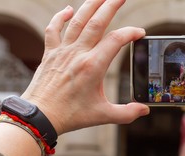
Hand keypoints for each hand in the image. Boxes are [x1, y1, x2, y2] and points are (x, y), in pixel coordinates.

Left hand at [21, 0, 149, 134]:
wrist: (40, 115)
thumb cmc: (71, 115)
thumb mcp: (103, 116)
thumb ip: (127, 113)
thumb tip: (144, 109)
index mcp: (93, 67)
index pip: (116, 41)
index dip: (130, 33)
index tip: (140, 33)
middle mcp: (78, 54)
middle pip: (97, 22)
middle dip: (111, 6)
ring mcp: (62, 51)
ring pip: (77, 20)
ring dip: (90, 5)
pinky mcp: (50, 53)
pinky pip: (54, 28)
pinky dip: (60, 17)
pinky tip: (68, 9)